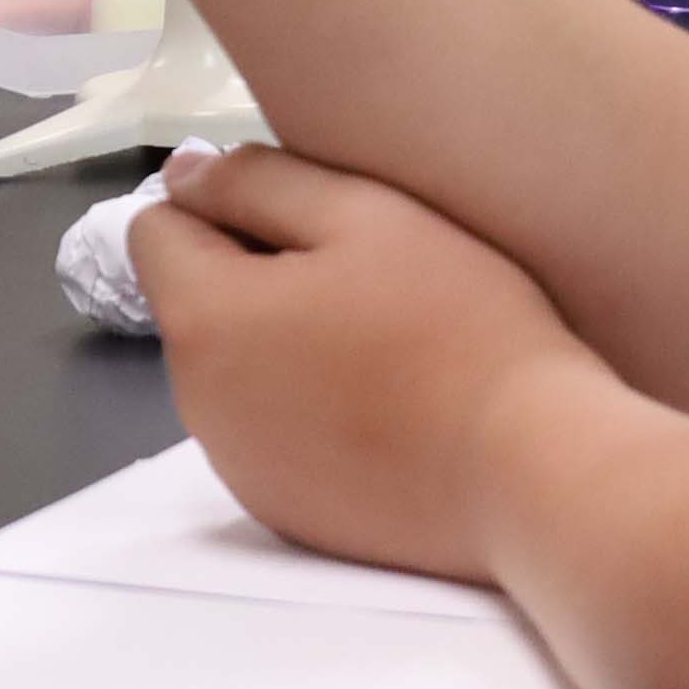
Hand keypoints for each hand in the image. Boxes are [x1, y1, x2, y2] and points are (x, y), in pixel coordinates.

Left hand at [138, 142, 589, 580]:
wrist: (531, 472)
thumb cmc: (457, 325)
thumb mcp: (364, 214)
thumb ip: (255, 182)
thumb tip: (181, 177)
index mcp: (202, 320)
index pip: (157, 228)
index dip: (226, 206)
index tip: (310, 221)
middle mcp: (196, 402)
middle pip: (198, 303)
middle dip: (257, 277)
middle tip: (366, 278)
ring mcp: (238, 466)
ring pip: (235, 369)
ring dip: (282, 344)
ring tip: (385, 345)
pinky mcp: (284, 512)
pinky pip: (270, 433)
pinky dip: (308, 412)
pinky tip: (388, 410)